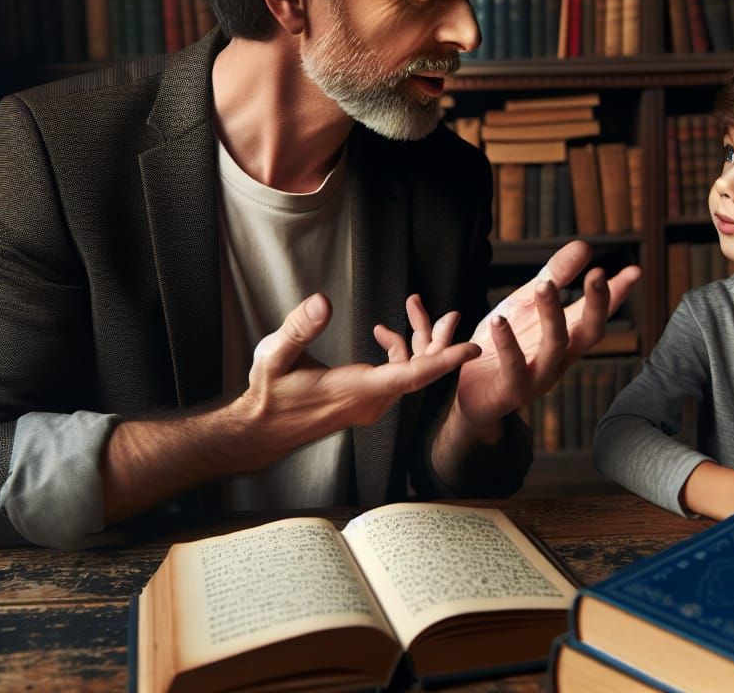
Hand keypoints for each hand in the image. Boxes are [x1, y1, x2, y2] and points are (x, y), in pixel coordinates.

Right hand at [239, 292, 478, 467]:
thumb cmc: (269, 395)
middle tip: (452, 314)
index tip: (472, 348)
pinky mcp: (366, 402)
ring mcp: (370, 404)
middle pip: (420, 371)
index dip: (446, 359)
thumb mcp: (274, 356)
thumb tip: (323, 301)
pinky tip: (383, 333)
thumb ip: (299, 327)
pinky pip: (397, 378)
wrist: (261, 432)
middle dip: (439, 341)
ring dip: (417, 342)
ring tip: (417, 307)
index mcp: (358, 389)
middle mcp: (372, 401)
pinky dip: (398, 353)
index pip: (413, 374)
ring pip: (410, 373)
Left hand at [454, 241, 640, 428]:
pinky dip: (507, 343)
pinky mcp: (511, 391)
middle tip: (598, 275)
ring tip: (544, 285)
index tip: (634, 271)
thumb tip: (585, 246)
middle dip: (597, 305)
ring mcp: (539, 378)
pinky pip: (514, 368)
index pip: (598, 314)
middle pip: (589, 333)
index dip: (617, 294)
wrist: (468, 391)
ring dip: (552, 315)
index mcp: (567, 338)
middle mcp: (561, 359)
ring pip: (554, 347)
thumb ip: (554, 276)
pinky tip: (499, 320)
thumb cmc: (501, 345)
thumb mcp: (525, 303)